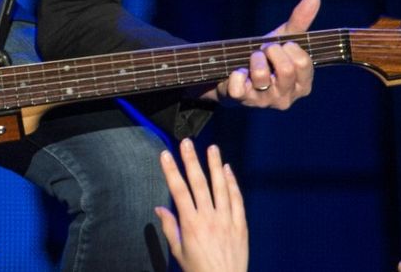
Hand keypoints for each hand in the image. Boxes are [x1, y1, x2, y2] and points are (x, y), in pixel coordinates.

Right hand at [155, 140, 247, 271]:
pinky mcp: (240, 224)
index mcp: (191, 225)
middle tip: (187, 142)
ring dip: (215, 166)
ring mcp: (227, 220)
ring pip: (220, 187)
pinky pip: (236, 200)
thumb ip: (170, 228)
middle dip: (191, 161)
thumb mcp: (178, 252)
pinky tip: (227, 170)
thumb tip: (159, 208)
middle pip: (199, 184)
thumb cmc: (198, 270)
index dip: (171, 171)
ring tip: (211, 148)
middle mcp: (209, 218)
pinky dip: (232, 183)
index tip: (166, 155)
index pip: (179, 191)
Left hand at [213, 0, 318, 109]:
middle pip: (286, 69)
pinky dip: (235, 74)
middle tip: (264, 49)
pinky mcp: (241, 101)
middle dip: (272, 51)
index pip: (303, 63)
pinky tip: (237, 73)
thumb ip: (300, 21)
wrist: (234, 75)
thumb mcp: (283, 39)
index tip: (281, 45)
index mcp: (302, 85)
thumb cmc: (266, 58)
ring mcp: (264, 102)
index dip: (288, 47)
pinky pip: (238, 87)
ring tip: (251, 60)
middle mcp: (286, 98)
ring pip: (261, 75)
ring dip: (254, 59)